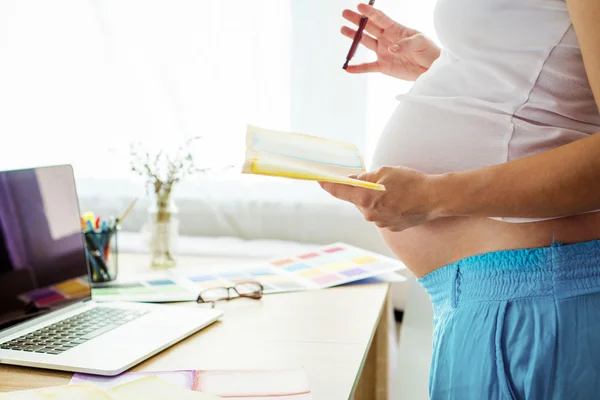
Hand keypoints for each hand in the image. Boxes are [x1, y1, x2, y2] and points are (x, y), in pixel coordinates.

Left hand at [319, 166, 440, 231]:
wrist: (434, 198)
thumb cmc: (410, 182)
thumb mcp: (384, 171)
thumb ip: (365, 177)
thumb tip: (353, 180)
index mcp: (365, 198)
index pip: (339, 191)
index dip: (327, 184)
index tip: (319, 180)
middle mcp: (369, 214)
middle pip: (356, 200)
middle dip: (361, 190)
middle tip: (377, 180)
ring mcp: (380, 223)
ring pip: (370, 208)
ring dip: (375, 199)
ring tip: (394, 191)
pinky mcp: (391, 227)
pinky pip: (382, 215)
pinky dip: (386, 207)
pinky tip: (400, 200)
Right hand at [342, 4, 440, 80]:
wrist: (430, 68)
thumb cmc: (427, 50)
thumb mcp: (420, 42)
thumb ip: (406, 43)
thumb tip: (391, 48)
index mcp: (395, 29)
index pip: (380, 18)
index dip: (370, 12)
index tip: (359, 6)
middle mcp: (386, 38)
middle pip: (369, 27)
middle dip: (357, 20)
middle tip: (345, 13)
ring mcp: (383, 52)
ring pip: (365, 43)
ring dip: (354, 37)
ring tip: (343, 29)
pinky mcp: (382, 66)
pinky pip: (368, 67)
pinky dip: (358, 68)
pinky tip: (348, 68)